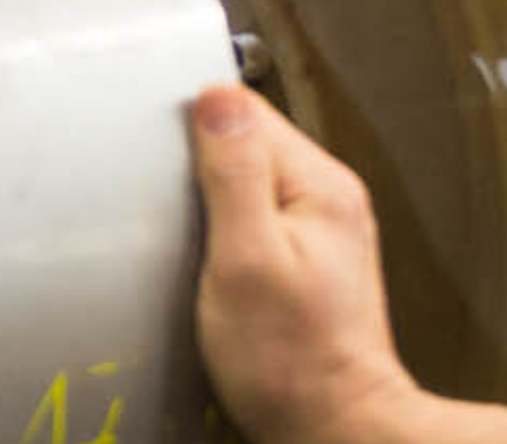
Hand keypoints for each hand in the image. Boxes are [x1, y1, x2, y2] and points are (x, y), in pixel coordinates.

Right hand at [192, 86, 506, 443]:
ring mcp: (321, 229)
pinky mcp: (306, 259)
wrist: (331, 426)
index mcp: (321, 185)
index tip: (175, 175)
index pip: (246, 111)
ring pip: (248, 182)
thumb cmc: (292, 362)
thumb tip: (215, 96)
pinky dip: (227, 233)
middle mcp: (329, 198)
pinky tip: (220, 266)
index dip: (197, 132)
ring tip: (205, 250)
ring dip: (215, 204)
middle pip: (247, 143)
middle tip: (189, 225)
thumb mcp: (246, 259)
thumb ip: (233, 174)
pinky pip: (255, 218)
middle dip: (204, 172)